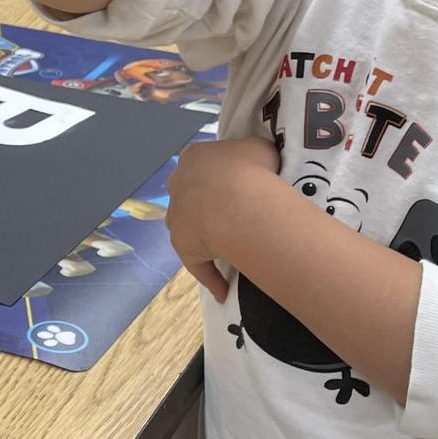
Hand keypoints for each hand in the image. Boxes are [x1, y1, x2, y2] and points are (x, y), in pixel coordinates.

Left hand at [166, 134, 283, 300]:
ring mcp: (177, 216)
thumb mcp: (260, 148)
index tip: (235, 184)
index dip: (217, 175)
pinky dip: (211, 276)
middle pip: (188, 194)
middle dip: (203, 202)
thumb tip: (256, 164)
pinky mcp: (182, 246)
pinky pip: (197, 264)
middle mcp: (179, 185)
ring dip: (201, 235)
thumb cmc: (252, 169)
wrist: (238, 201)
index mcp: (195, 157)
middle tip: (231, 214)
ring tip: (226, 246)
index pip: (200, 165)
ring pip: (186, 226)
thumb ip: (252, 155)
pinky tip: (223, 290)